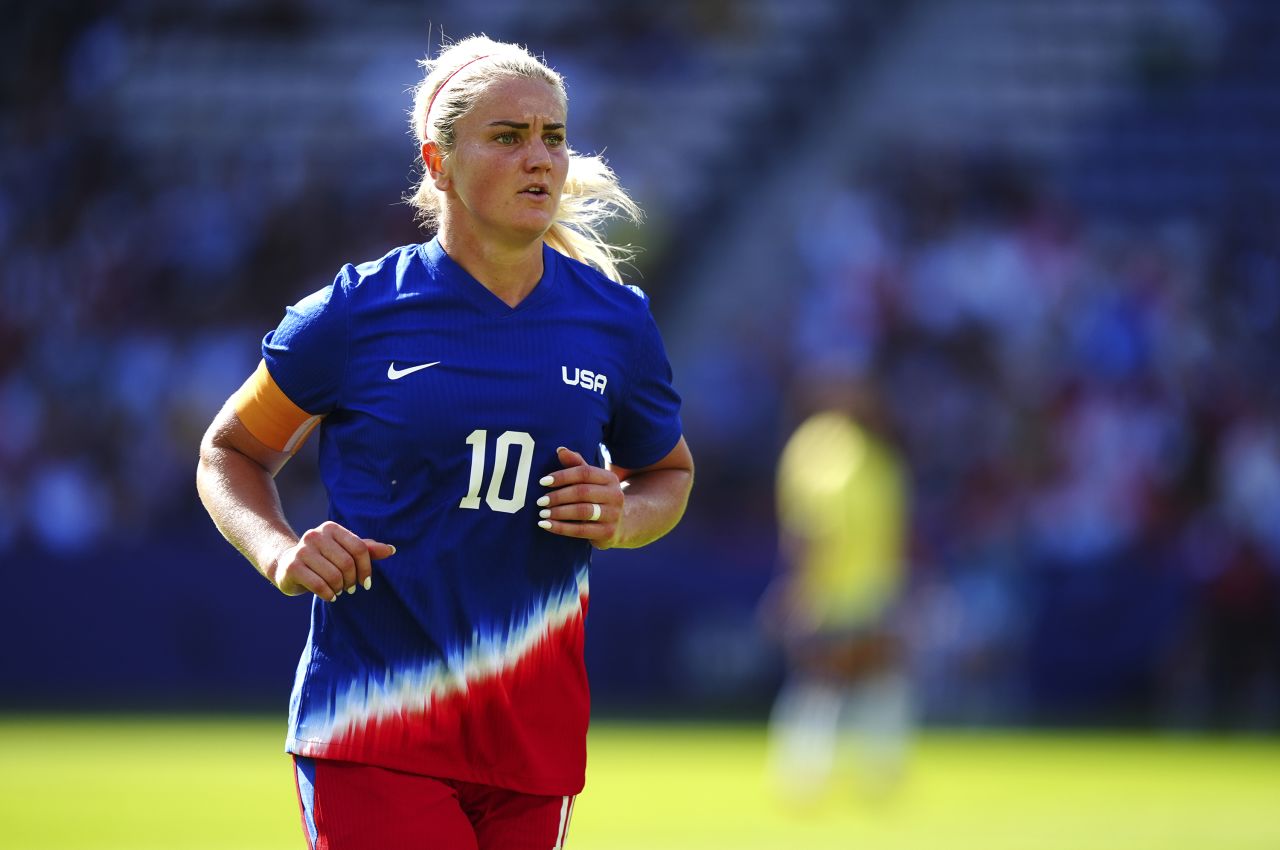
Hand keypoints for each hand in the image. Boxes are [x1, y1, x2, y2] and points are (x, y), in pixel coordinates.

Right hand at [268, 520, 394, 601]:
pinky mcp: (292, 567)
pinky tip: (330, 596)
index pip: (359, 548)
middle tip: (350, 588)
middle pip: (347, 562)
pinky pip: (319, 585)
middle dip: (352, 580)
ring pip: (334, 575)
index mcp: (331, 528)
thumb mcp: (344, 551)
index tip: (366, 582)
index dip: (366, 568)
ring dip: (340, 588)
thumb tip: (392, 550)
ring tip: (338, 590)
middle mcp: (315, 535)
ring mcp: (302, 550)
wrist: (286, 565)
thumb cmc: (322, 559)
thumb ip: (366, 550)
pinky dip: (329, 594)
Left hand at [536, 446, 624, 548]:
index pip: (584, 472)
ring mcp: (613, 515)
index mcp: (610, 478)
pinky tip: (546, 525)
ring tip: (542, 513)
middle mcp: (615, 495)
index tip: (543, 482)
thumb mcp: (591, 480)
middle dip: (558, 496)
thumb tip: (560, 449)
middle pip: (582, 492)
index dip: (562, 476)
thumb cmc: (598, 497)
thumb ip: (576, 464)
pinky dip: (561, 528)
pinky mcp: (608, 533)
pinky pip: (581, 530)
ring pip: (582, 511)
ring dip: (559, 512)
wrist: (622, 523)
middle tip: (540, 500)